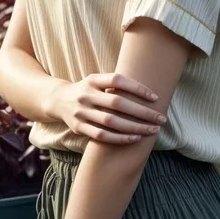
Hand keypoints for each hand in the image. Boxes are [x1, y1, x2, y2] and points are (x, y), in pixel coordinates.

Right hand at [47, 72, 165, 144]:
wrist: (59, 100)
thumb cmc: (88, 90)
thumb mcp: (96, 80)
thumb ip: (115, 83)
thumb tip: (147, 90)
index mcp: (92, 79)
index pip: (117, 80)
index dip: (137, 88)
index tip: (155, 97)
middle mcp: (86, 95)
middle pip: (118, 103)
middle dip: (142, 112)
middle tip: (161, 118)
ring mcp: (81, 112)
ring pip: (111, 122)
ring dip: (134, 127)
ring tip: (152, 130)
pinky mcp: (78, 128)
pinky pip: (102, 136)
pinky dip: (120, 138)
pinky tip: (135, 138)